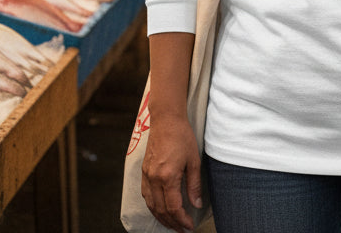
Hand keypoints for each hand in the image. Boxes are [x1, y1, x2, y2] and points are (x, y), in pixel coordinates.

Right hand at [141, 115, 202, 232]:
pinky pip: (146, 195)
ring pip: (151, 205)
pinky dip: (153, 206)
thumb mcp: (194, 160)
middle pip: (161, 210)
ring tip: (172, 224)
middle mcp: (154, 178)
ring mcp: (147, 175)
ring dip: (161, 217)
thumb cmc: (182, 136)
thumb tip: (196, 204)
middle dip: (172, 223)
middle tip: (182, 230)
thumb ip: (194, 185)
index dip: (182, 220)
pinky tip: (160, 209)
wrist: (166, 120)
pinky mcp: (144, 171)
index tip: (189, 226)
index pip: (173, 207)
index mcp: (168, 177)